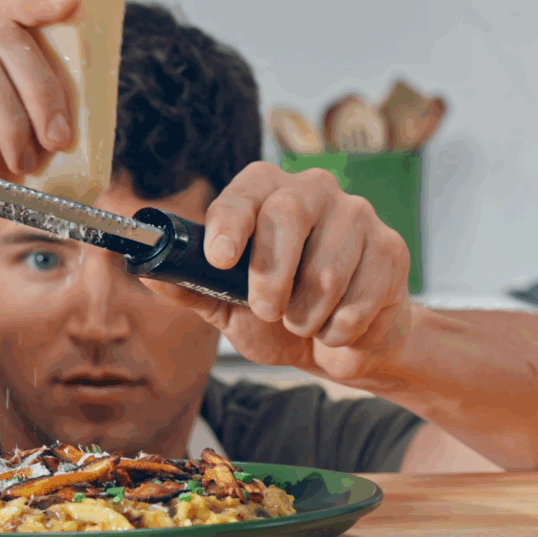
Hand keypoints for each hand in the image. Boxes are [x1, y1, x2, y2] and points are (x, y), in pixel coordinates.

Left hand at [142, 162, 413, 380]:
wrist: (336, 345)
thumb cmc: (278, 316)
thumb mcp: (224, 306)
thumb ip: (190, 287)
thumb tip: (147, 272)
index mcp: (264, 194)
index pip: (245, 191)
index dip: (230, 223)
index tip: (220, 260)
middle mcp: (311, 191)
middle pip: (288, 214)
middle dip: (271, 277)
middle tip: (265, 310)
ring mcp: (356, 215)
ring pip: (326, 267)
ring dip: (305, 315)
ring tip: (301, 321)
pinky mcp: (390, 248)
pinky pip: (360, 296)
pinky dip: (339, 328)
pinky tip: (336, 326)